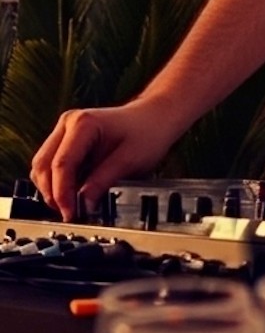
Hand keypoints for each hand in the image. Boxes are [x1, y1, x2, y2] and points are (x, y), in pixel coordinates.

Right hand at [30, 101, 176, 220]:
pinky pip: (50, 166)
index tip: (70, 214)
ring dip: (52, 189)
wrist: (155, 118)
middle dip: (53, 193)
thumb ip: (103, 182)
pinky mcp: (66, 141)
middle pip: (43, 166)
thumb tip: (83, 206)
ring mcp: (64, 131)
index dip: (63, 194)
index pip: (62, 164)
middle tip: (70, 214)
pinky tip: (73, 194)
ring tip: (72, 206)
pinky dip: (57, 183)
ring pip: (42, 167)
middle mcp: (68, 123)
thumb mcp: (129, 161)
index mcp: (83, 123)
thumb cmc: (147, 133)